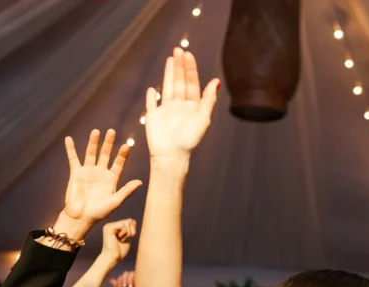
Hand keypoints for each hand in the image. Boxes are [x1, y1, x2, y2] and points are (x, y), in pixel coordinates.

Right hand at [62, 130, 142, 225]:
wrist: (81, 217)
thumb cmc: (99, 212)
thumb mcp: (115, 201)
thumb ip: (126, 191)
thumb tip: (140, 182)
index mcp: (112, 179)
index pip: (118, 164)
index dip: (122, 155)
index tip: (126, 146)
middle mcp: (101, 173)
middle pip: (105, 154)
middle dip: (109, 143)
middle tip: (112, 131)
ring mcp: (88, 172)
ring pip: (91, 153)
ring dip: (93, 142)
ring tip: (96, 131)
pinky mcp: (76, 173)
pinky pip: (73, 159)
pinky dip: (71, 149)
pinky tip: (69, 139)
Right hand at [100, 219, 136, 265]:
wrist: (112, 258)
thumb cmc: (119, 251)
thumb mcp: (127, 238)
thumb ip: (130, 229)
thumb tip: (132, 220)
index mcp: (114, 227)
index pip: (129, 222)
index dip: (132, 230)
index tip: (126, 239)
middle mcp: (111, 225)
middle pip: (129, 221)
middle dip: (131, 232)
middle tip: (123, 240)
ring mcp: (109, 225)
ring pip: (127, 222)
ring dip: (128, 233)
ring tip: (121, 240)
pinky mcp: (109, 227)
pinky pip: (123, 226)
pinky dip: (125, 233)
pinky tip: (119, 239)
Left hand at [109, 270, 136, 286]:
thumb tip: (111, 280)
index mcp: (129, 283)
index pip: (121, 277)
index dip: (118, 281)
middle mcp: (134, 280)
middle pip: (124, 273)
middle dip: (121, 280)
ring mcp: (138, 279)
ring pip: (128, 273)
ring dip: (126, 280)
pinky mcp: (142, 278)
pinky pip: (133, 273)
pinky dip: (130, 280)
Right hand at [145, 48, 218, 163]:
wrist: (171, 155)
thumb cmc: (189, 140)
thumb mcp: (203, 119)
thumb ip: (208, 100)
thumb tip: (216, 81)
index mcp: (193, 108)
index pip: (192, 84)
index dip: (191, 70)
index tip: (189, 55)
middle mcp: (180, 108)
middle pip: (180, 82)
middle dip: (180, 67)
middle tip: (178, 50)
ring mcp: (166, 111)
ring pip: (168, 88)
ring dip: (169, 74)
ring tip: (170, 59)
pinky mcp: (154, 117)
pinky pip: (152, 104)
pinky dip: (152, 97)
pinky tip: (152, 89)